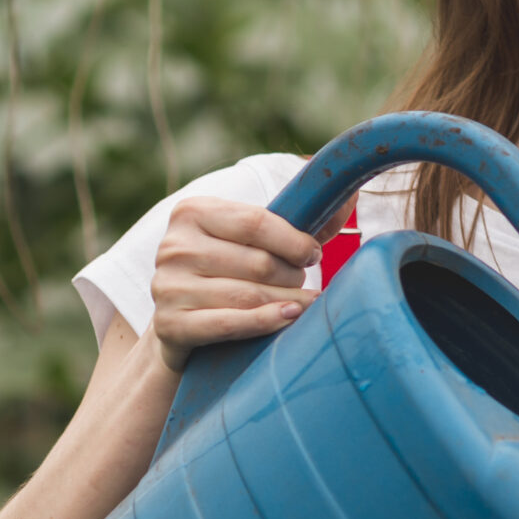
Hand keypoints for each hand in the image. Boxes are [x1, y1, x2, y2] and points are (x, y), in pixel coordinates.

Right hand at [148, 197, 322, 373]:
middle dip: (292, 275)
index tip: (314, 253)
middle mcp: (174, 246)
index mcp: (192, 212)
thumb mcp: (251, 240)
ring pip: (249, 295)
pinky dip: (264, 322)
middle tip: (304, 284)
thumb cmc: (227, 272)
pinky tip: (288, 318)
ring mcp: (168, 286)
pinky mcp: (170, 325)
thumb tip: (350, 193)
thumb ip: (297, 220)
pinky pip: (229, 323)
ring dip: (289, 301)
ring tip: (306, 304)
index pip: (256, 222)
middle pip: (257, 262)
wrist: (180, 323)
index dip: (294, 241)